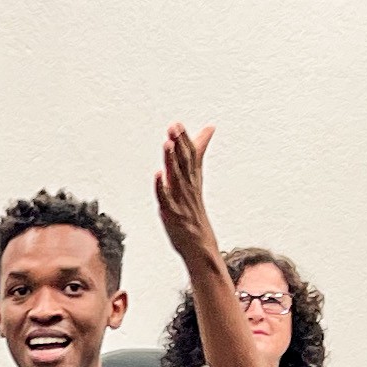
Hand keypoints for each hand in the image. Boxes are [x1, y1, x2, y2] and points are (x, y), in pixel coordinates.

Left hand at [154, 122, 220, 269]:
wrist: (199, 242)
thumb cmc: (193, 208)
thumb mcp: (196, 177)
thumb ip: (198, 152)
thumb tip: (209, 128)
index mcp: (192, 178)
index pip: (190, 155)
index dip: (184, 139)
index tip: (178, 124)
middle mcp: (187, 187)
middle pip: (184, 162)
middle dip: (179, 145)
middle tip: (174, 127)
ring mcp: (180, 200)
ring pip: (176, 177)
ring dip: (171, 160)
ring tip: (168, 144)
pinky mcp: (172, 214)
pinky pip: (166, 199)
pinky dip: (162, 187)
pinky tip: (157, 175)